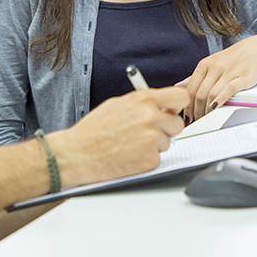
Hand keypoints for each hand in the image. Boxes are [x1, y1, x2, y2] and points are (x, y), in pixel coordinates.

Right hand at [48, 87, 187, 187]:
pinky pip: (159, 158)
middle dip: (166, 129)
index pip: (180, 97)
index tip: (171, 111)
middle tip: (149, 132)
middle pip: (178, 124)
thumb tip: (161, 105)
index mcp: (143, 99)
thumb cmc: (93, 130)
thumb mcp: (118, 104)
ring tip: (132, 144)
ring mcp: (151, 139)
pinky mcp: (149, 160)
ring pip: (168, 142)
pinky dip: (147, 159)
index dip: (176, 105)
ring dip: (155, 145)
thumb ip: (143, 103)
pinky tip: (130, 156)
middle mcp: (150, 117)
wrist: (76, 154)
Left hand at [181, 33, 256, 121]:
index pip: (190, 89)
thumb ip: (195, 77)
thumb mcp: (210, 64)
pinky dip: (220, 101)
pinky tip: (216, 108)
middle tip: (195, 121)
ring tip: (205, 119)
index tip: (185, 116)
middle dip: (195, 111)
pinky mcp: (241, 77)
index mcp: (204, 65)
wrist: (256, 49)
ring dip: (206, 110)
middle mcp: (214, 68)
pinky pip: (228, 90)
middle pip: (199, 94)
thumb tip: (178, 87)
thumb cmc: (233, 59)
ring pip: (211, 95)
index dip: (186, 105)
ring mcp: (228, 72)